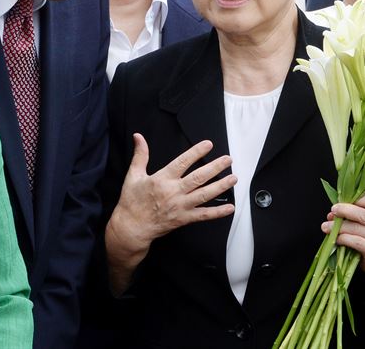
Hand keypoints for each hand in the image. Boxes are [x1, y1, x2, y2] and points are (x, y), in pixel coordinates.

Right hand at [108, 134, 235, 256]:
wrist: (131, 228)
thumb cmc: (132, 201)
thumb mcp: (134, 175)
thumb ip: (140, 155)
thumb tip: (138, 137)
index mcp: (162, 179)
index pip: (183, 162)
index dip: (196, 152)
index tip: (208, 145)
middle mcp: (174, 192)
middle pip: (199, 177)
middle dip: (215, 167)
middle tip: (228, 160)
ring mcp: (180, 206)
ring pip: (204, 195)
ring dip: (220, 186)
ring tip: (233, 178)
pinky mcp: (183, 219)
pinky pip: (203, 215)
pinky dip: (217, 212)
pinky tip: (229, 208)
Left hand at [322, 193, 364, 289]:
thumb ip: (355, 212)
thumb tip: (332, 213)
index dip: (353, 199)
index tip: (340, 202)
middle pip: (361, 214)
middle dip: (343, 211)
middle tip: (332, 211)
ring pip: (355, 228)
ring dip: (337, 227)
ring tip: (326, 227)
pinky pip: (355, 241)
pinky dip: (342, 238)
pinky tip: (336, 238)